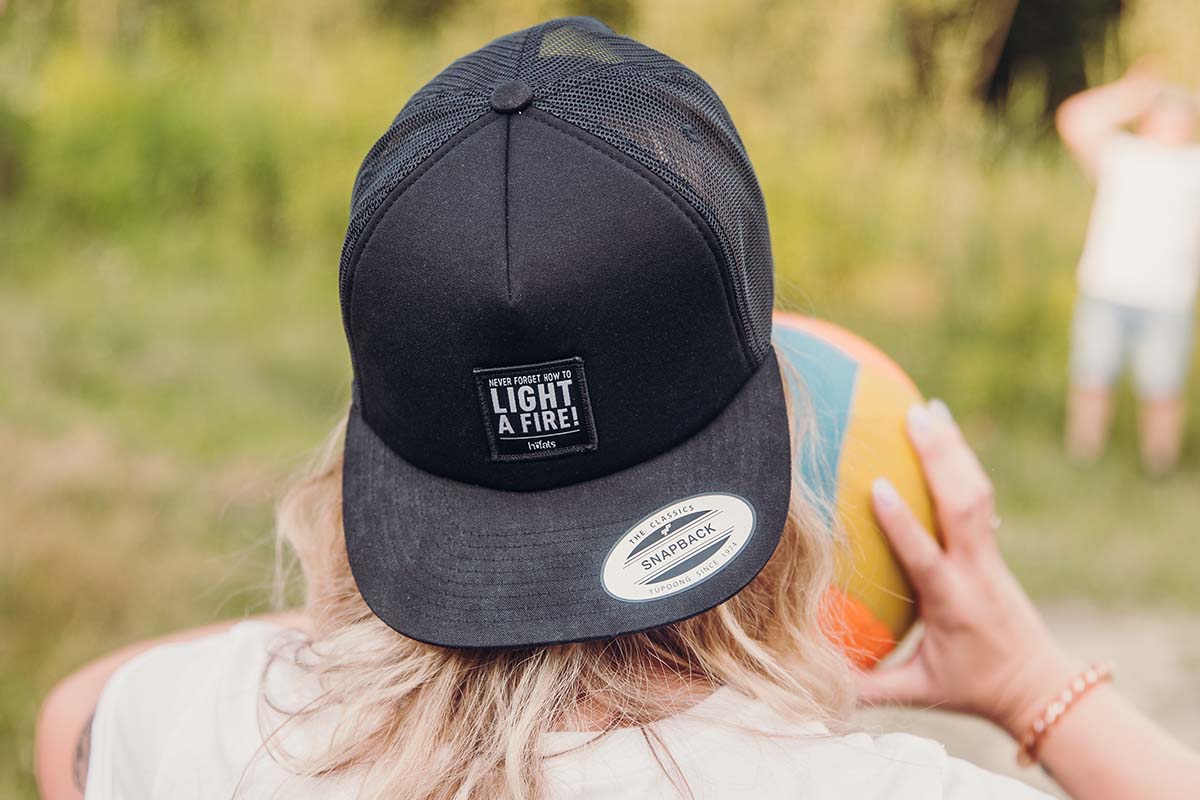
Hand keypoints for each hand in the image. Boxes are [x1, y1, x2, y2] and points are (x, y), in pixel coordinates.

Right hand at [857, 400, 1078, 739]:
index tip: (878, 485)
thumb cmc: (972, 688)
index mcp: (952, 601)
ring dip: (953, 447)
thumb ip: (868, 687)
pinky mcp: (992, 547)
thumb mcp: (920, 691)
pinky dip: (962, 459)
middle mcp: (974, 569)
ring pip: (976, 490)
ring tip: (928, 408)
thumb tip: (815, 682)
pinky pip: (979, 495)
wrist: (1039, 684)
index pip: (926, 555)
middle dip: (940, 456)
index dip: (902, 522)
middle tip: (913, 415)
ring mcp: (988, 555)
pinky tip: (944, 430)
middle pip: (962, 504)